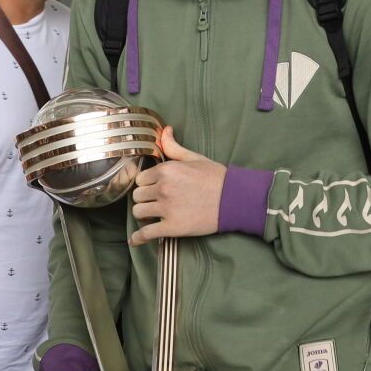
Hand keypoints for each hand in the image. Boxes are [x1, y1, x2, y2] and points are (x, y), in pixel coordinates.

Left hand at [129, 127, 223, 246]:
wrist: (234, 199)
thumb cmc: (216, 178)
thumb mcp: (195, 158)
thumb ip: (174, 147)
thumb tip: (164, 130)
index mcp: (166, 170)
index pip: (141, 179)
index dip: (147, 184)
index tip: (154, 189)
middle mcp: (163, 188)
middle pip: (138, 195)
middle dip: (145, 199)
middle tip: (155, 202)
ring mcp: (167, 208)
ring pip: (138, 212)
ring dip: (144, 215)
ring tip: (151, 216)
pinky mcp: (172, 227)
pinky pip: (146, 234)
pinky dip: (139, 238)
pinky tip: (136, 240)